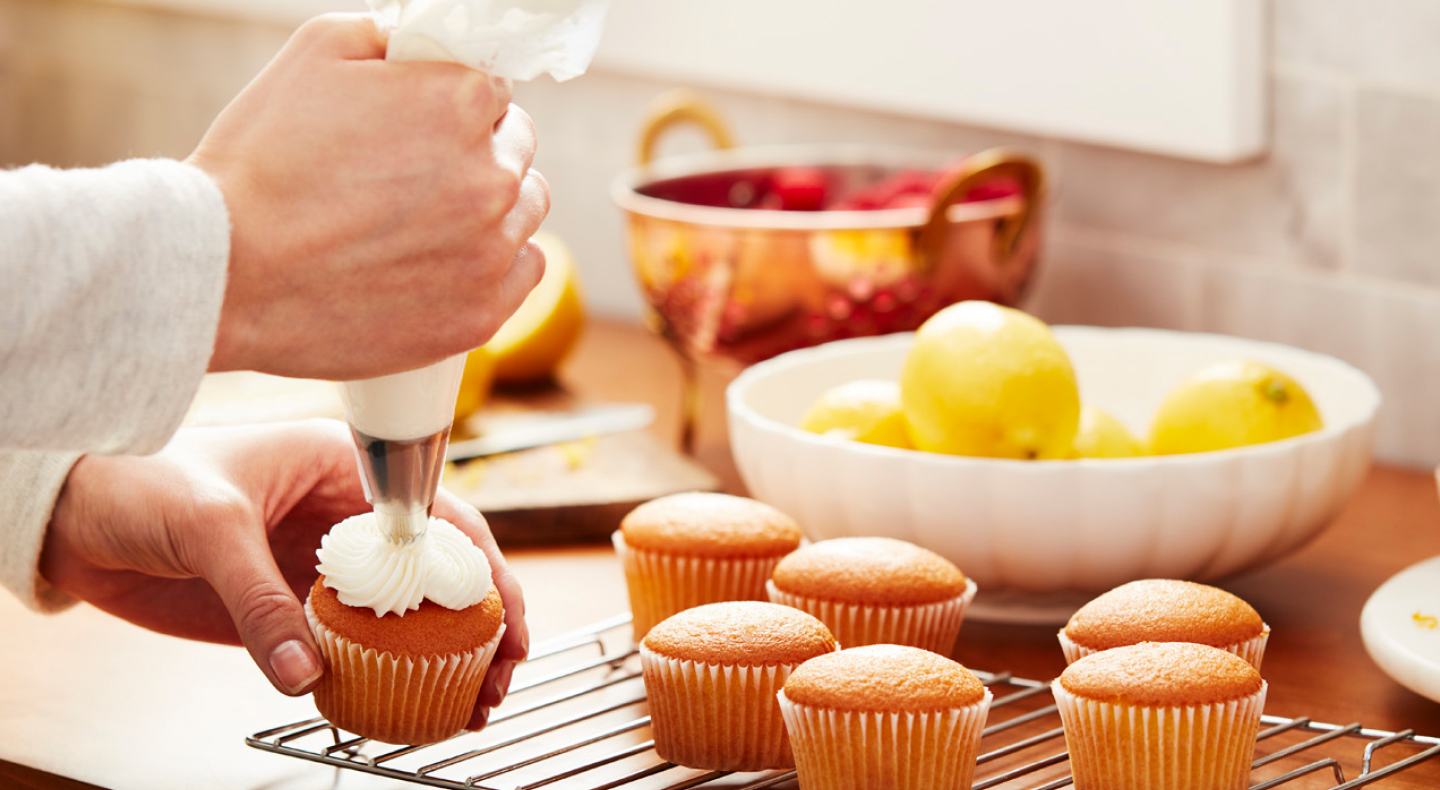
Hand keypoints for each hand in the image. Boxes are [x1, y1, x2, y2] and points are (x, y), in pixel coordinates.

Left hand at [39, 419, 528, 729]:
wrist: (72, 519)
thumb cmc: (139, 482)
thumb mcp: (208, 526)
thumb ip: (259, 598)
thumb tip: (306, 672)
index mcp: (343, 468)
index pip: (438, 518)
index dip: (484, 571)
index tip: (507, 621)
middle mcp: (345, 517)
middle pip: (437, 572)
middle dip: (480, 624)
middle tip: (501, 676)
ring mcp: (321, 565)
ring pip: (405, 614)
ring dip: (444, 657)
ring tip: (472, 703)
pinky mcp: (293, 607)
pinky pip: (353, 645)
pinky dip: (387, 675)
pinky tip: (407, 704)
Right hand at [189, 14, 549, 380]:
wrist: (225, 272)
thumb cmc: (260, 160)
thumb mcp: (316, 52)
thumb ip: (392, 36)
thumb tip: (430, 46)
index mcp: (462, 104)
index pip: (493, 91)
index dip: (454, 104)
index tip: (420, 125)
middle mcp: (492, 177)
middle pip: (516, 149)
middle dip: (479, 151)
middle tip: (417, 174)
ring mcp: (490, 252)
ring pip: (525, 210)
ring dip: (493, 207)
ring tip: (427, 219)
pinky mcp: (480, 314)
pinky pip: (526, 271)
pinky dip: (498, 263)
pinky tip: (453, 260)